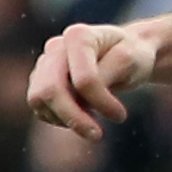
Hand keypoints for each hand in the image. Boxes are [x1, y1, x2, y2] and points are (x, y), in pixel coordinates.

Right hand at [29, 21, 156, 134]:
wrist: (125, 53)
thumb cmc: (132, 55)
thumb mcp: (133, 61)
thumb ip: (108, 73)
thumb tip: (81, 92)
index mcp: (79, 36)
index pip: (83, 79)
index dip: (101, 101)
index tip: (120, 115)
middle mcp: (56, 47)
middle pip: (50, 90)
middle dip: (73, 118)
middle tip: (96, 135)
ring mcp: (44, 63)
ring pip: (38, 100)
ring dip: (65, 119)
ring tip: (92, 123)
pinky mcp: (39, 81)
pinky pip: (40, 108)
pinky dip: (59, 119)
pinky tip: (81, 116)